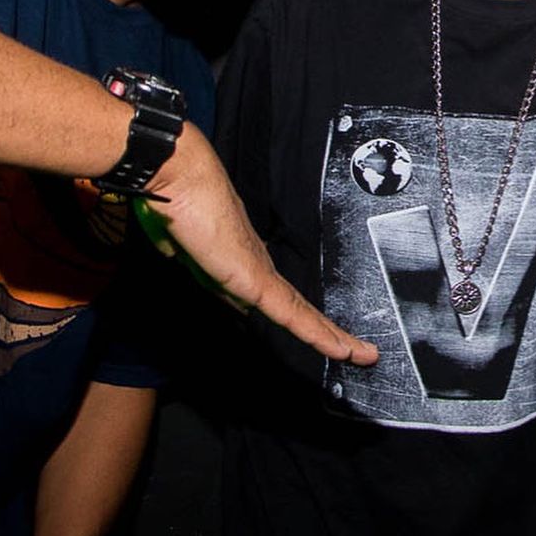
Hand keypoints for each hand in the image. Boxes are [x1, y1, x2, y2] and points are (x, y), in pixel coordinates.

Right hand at [146, 124, 377, 364]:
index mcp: (240, 259)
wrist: (178, 180)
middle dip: (326, 330)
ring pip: (304, 314)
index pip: (276, 297)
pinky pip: (292, 314)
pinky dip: (317, 334)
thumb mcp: (176, 242)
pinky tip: (339, 350)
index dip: (296, 317)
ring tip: (362, 355)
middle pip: (298, 307)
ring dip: (334, 337)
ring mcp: (260, 271)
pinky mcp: (256, 279)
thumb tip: (178, 256)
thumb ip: (182, 253)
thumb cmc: (173, 204)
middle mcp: (258, 264)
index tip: (314, 333)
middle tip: (357, 349)